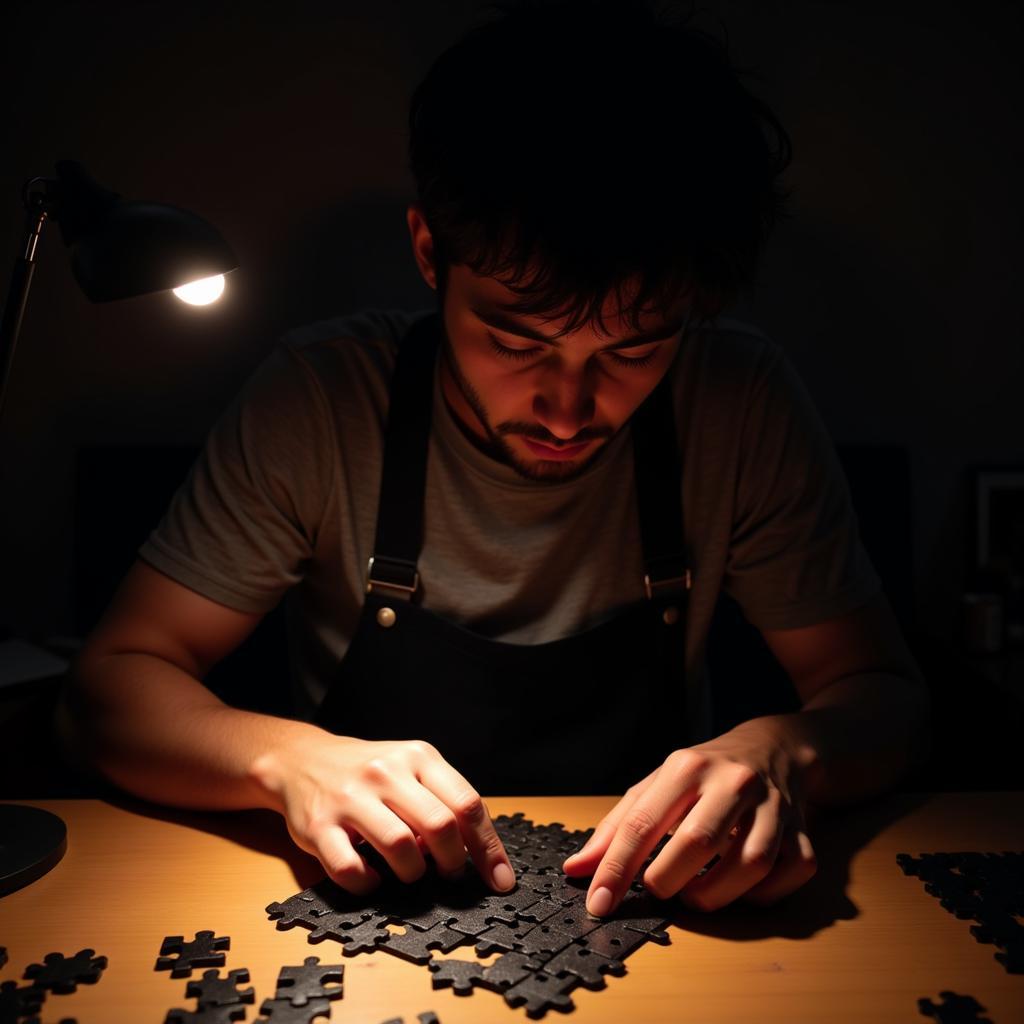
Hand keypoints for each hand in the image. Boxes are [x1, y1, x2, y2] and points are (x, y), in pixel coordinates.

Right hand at [251, 731, 516, 895]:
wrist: (302, 760)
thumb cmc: (370, 772)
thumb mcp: (411, 769)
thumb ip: (441, 801)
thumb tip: (472, 852)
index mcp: (418, 757)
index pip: (467, 804)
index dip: (488, 848)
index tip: (500, 880)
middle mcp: (386, 772)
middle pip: (440, 826)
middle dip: (451, 862)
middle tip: (447, 875)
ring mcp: (351, 799)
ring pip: (401, 848)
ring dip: (412, 873)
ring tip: (409, 872)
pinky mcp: (318, 827)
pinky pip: (351, 870)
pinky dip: (369, 884)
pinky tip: (373, 878)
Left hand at [562, 725, 816, 914]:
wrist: (772, 747)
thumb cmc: (704, 772)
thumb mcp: (656, 785)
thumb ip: (616, 827)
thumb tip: (577, 871)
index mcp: (687, 766)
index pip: (644, 822)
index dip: (617, 867)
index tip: (598, 903)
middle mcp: (732, 781)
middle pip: (698, 843)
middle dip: (668, 881)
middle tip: (658, 889)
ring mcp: (773, 806)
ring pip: (749, 864)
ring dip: (714, 895)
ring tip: (694, 895)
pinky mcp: (803, 831)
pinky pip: (788, 874)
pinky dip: (762, 895)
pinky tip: (740, 888)